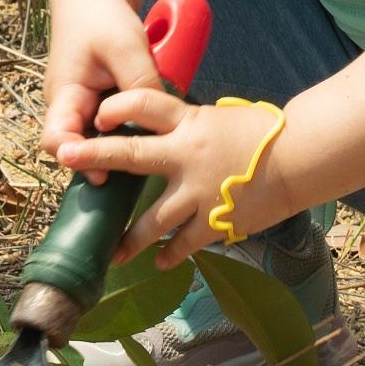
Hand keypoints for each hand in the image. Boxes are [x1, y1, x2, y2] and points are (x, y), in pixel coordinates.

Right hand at [40, 0, 161, 156]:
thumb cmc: (102, 17)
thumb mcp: (125, 46)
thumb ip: (139, 84)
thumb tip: (156, 124)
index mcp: (64, 95)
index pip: (55, 141)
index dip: (75, 159)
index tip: (102, 169)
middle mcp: (69, 107)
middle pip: (78, 150)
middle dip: (102, 162)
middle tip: (136, 173)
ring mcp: (83, 107)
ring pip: (96, 142)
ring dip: (117, 150)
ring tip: (147, 157)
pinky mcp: (98, 104)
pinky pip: (108, 129)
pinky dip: (125, 134)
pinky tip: (149, 135)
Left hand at [53, 86, 284, 269]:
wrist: (300, 158)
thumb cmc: (262, 134)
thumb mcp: (218, 118)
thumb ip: (186, 126)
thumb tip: (160, 130)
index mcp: (189, 121)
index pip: (145, 104)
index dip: (118, 106)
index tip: (95, 114)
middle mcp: (187, 154)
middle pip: (132, 154)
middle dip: (95, 156)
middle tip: (64, 157)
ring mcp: (199, 191)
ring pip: (154, 219)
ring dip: (131, 238)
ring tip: (114, 254)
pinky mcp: (216, 220)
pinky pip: (185, 243)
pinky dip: (172, 253)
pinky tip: (162, 261)